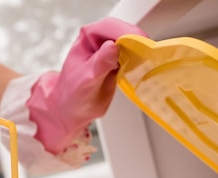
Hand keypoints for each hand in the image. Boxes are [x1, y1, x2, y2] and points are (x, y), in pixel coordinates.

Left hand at [28, 18, 146, 155]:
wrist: (73, 110)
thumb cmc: (71, 94)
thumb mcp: (85, 79)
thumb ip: (100, 64)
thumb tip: (113, 47)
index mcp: (87, 37)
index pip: (109, 27)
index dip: (125, 32)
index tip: (139, 40)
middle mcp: (100, 40)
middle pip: (123, 32)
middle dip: (136, 40)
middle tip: (146, 51)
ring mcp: (110, 51)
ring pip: (131, 43)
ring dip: (140, 50)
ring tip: (145, 60)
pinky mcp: (119, 62)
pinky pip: (133, 57)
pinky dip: (139, 61)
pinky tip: (142, 67)